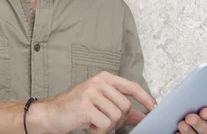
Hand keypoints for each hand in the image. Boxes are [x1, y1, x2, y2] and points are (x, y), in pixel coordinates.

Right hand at [35, 71, 155, 133]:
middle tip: (105, 122)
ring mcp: (91, 92)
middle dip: (118, 120)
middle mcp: (99, 82)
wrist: (52, 113)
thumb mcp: (102, 105)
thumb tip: (141, 116)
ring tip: (95, 122)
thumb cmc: (78, 108)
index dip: (145, 98)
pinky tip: (90, 126)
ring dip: (107, 126)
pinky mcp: (85, 105)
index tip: (153, 108)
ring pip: (116, 116)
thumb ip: (122, 110)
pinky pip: (105, 124)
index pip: (131, 86)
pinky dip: (99, 131)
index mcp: (105, 78)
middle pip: (125, 106)